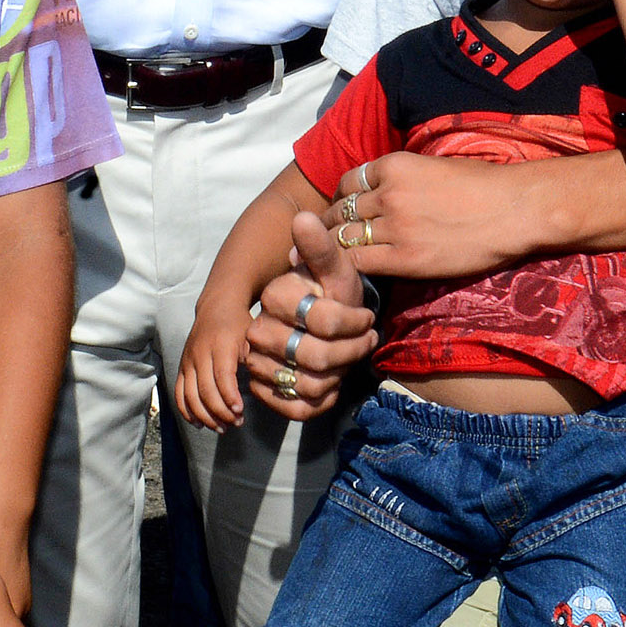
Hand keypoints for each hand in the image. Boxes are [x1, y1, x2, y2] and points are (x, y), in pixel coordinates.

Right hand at [177, 299, 251, 430]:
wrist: (218, 306)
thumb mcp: (251, 337)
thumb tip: (260, 388)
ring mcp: (188, 361)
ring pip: (191, 396)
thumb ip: (253, 361)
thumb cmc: (240, 324)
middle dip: (221, 412)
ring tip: (222, 427)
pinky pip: (179, 394)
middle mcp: (200, 354)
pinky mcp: (182, 366)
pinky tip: (200, 424)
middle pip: (205, 391)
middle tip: (236, 423)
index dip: (230, 398)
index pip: (222, 377)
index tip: (240, 412)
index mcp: (220, 345)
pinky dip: (187, 411)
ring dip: (206, 416)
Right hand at [242, 209, 376, 419]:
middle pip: (316, 357)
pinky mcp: (264, 390)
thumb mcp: (336, 266)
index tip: (367, 320)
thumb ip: (320, 246)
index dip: (354, 324)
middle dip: (350, 353)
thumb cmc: (334, 291)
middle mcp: (258, 330)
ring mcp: (257, 363)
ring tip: (347, 359)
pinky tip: (334, 382)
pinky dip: (324, 400)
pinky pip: (298, 408)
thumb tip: (302, 218)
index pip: (323, 320)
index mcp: (274, 296)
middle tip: (362, 342)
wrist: (326, 320)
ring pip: (309, 384)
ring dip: (340, 375)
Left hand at [312, 151, 540, 281]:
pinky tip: (352, 274)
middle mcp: (388, 194)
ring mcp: (395, 227)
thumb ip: (403, 177)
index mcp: (395, 166)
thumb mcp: (434, 166)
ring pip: (343, 237)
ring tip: (331, 259)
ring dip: (335, 248)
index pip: (348, 182)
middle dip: (329, 224)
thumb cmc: (484, 185)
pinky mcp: (406, 259)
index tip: (342, 210)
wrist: (515, 210)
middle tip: (325, 238)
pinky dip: (351, 268)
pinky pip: (360, 263)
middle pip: (339, 210)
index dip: (341, 198)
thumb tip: (383, 189)